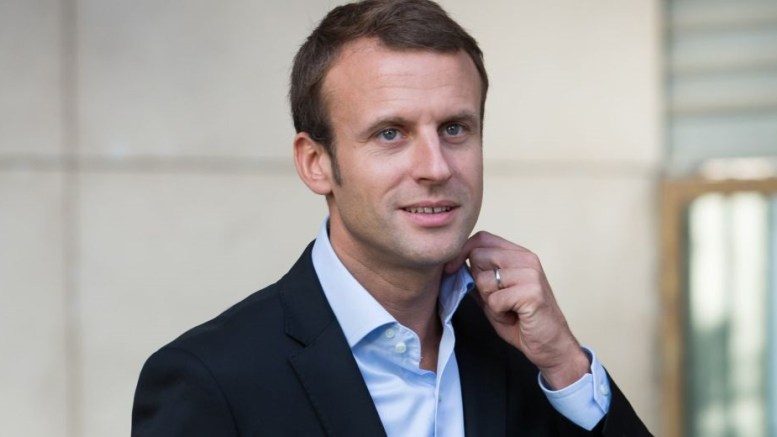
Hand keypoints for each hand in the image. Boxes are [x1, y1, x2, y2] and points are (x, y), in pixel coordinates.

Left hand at [445, 231, 589, 388]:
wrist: (550, 345)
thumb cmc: (522, 320)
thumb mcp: (494, 294)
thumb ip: (479, 278)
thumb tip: (454, 265)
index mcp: (518, 255)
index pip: (482, 238)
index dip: (462, 252)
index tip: (450, 269)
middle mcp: (527, 259)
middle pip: (479, 256)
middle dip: (478, 282)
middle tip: (496, 300)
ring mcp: (531, 274)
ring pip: (484, 280)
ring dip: (489, 301)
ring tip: (507, 309)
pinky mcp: (532, 292)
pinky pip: (495, 300)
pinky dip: (498, 313)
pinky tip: (514, 316)